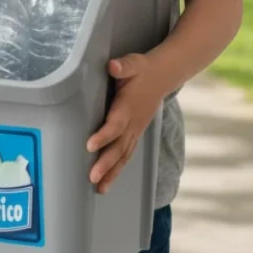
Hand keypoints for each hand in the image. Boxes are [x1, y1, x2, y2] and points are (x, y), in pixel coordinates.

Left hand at [86, 54, 164, 193]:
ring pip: (124, 155)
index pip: (115, 124)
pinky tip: (108, 180)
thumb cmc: (142, 70)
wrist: (162, 76)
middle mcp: (133, 123)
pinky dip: (118, 168)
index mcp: (128, 107)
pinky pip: (127, 154)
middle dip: (106, 164)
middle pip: (119, 147)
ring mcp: (136, 130)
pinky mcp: (136, 133)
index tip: (90, 145)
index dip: (104, 135)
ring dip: (112, 172)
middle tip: (93, 178)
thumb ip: (123, 66)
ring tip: (100, 189)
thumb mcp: (133, 63)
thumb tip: (113, 66)